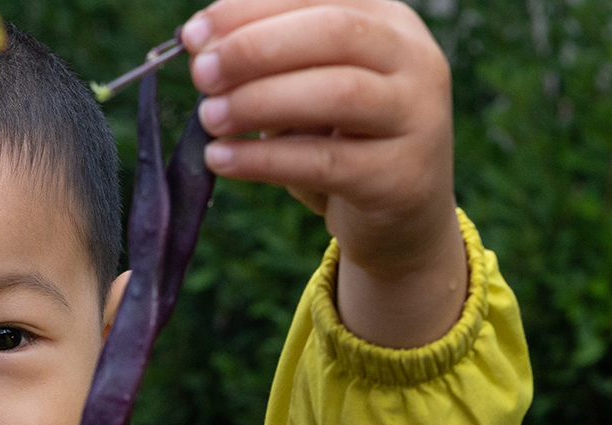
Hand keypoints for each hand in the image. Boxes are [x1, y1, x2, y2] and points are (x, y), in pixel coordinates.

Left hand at [183, 0, 467, 347]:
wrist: (402, 217)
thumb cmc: (343, 138)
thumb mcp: (311, 85)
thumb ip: (270, 59)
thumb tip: (200, 45)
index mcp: (388, 22)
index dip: (250, 11)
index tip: (194, 36)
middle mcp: (414, 60)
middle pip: (334, 33)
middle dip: (257, 49)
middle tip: (202, 74)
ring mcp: (417, 118)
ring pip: (337, 94)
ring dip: (260, 102)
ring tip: (209, 118)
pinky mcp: (401, 178)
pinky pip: (326, 163)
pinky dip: (264, 160)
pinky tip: (221, 159)